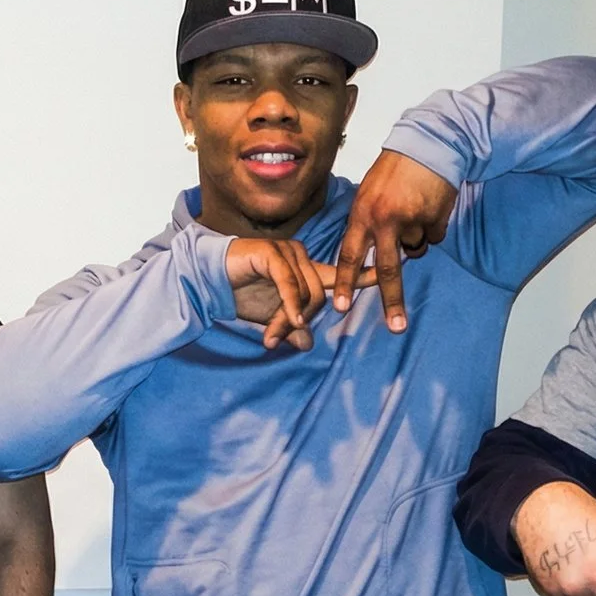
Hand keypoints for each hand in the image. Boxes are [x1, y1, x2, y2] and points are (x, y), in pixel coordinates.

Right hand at [225, 237, 372, 350]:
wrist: (210, 280)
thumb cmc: (242, 295)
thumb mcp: (271, 318)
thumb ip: (290, 327)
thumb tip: (307, 344)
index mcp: (306, 270)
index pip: (339, 274)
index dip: (363, 276)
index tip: (386, 278)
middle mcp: (301, 257)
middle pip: (318, 295)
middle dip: (298, 322)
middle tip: (274, 340)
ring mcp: (288, 252)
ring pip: (304, 292)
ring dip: (287, 319)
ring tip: (270, 336)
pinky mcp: (272, 253)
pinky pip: (289, 283)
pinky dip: (290, 304)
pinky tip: (290, 321)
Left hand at [336, 149, 457, 332]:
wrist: (430, 144)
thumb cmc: (396, 168)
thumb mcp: (369, 192)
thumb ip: (366, 222)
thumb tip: (365, 253)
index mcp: (362, 214)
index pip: (349, 255)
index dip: (344, 283)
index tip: (340, 307)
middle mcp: (384, 220)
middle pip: (387, 269)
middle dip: (392, 300)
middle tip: (396, 326)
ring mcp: (411, 220)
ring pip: (415, 249)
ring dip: (417, 238)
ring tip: (416, 209)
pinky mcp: (434, 218)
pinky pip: (434, 236)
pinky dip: (434, 225)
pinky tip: (431, 203)